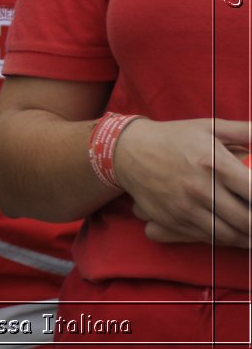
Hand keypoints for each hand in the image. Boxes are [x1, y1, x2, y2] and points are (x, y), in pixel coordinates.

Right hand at [112, 117, 251, 247]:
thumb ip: (245, 131)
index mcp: (213, 162)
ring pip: (229, 234)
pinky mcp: (174, 219)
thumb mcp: (209, 126)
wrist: (128, 151)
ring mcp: (186, 206)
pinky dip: (227, 240)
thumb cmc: (174, 137)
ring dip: (248, 238)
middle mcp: (200, 187)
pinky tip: (236, 234)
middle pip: (246, 219)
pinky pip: (208, 238)